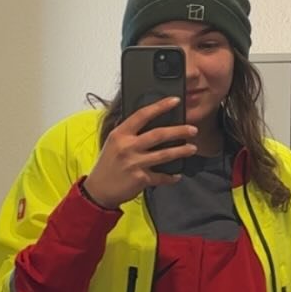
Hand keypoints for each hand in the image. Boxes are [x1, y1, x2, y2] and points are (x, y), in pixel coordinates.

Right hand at [82, 98, 197, 208]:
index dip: (160, 106)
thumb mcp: (113, 143)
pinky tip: (177, 175)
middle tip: (192, 129)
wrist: (98, 190)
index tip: (175, 101)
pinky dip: (171, 177)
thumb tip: (148, 121)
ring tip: (192, 148)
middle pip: (158, 134)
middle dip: (179, 131)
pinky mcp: (140, 179)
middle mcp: (127, 147)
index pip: (142, 115)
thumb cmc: (107, 165)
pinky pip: (161, 176)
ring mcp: (134, 163)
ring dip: (181, 151)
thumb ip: (128, 132)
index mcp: (120, 134)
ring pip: (164, 154)